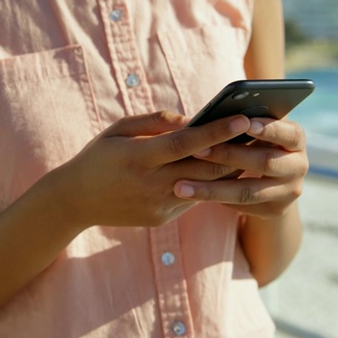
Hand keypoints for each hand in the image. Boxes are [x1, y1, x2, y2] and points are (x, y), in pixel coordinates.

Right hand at [53, 111, 251, 227]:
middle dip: (235, 151)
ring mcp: (158, 205)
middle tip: (260, 133)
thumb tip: (190, 119)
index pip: (186, 144)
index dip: (217, 132)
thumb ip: (153, 121)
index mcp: (138, 157)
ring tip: (249, 150)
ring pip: (205, 187)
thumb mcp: (117, 130)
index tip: (243, 118)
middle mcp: (150, 184)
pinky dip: (210, 184)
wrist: (76, 201)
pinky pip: (193, 199)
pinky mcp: (161, 218)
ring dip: (229, 169)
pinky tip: (224, 170)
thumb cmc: (98, 158)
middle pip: (204, 169)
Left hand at [173, 117, 308, 217]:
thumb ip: (244, 122)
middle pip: (264, 162)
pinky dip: (216, 199)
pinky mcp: (276, 210)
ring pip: (248, 192)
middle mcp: (299, 165)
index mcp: (296, 139)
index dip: (269, 129)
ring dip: (212, 189)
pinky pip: (242, 206)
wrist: (270, 178)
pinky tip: (191, 195)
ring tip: (180, 186)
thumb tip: (215, 114)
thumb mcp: (255, 128)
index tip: (246, 122)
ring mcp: (289, 191)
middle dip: (228, 155)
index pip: (289, 132)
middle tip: (196, 150)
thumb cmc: (253, 141)